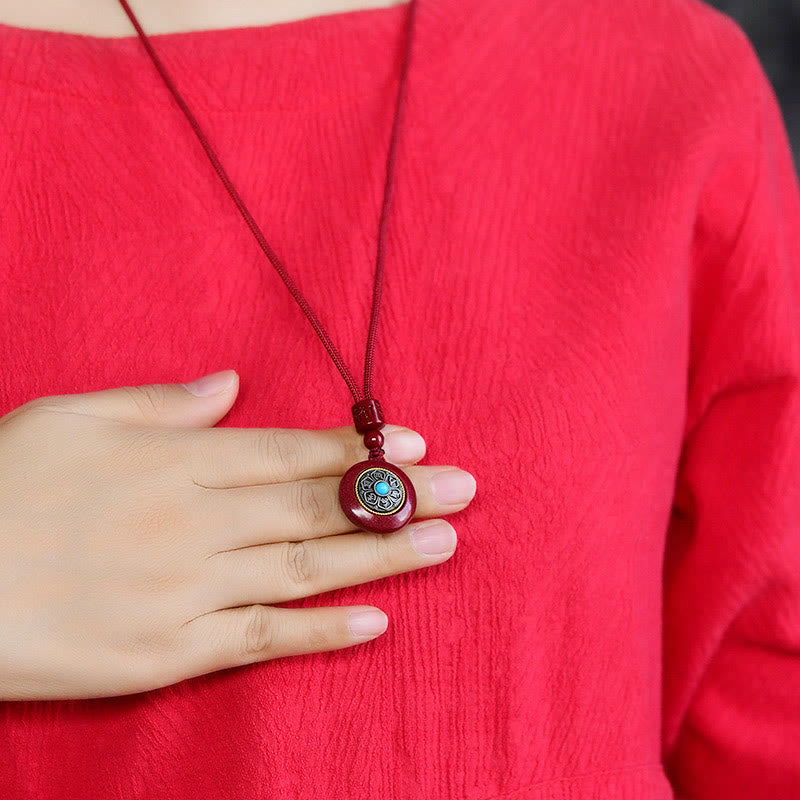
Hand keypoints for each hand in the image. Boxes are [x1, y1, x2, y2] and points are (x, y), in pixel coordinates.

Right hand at [0, 370, 475, 699]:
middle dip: (395, 497)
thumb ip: (159, 404)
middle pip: (315, 505)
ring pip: (305, 568)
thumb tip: (230, 386)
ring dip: (381, 557)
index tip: (416, 444)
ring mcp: (187, 591)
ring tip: (444, 544)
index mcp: (174, 463)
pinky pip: (260, 640)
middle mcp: (195, 524)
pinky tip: (376, 621)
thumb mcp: (69, 418)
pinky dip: (320, 632)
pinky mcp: (169, 654)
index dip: (357, 450)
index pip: (289, 451)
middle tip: (465, 489)